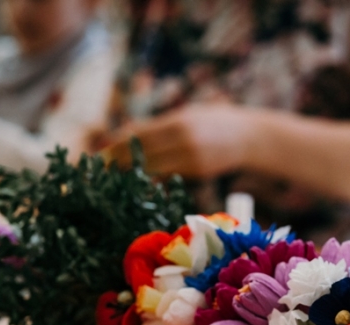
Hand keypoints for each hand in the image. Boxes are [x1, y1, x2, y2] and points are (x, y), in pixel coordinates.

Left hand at [102, 104, 252, 176]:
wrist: (251, 137)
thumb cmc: (216, 121)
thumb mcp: (188, 114)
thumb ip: (161, 125)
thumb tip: (128, 134)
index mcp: (178, 121)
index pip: (140, 135)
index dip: (117, 145)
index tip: (99, 153)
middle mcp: (184, 140)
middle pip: (143, 153)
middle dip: (119, 162)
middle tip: (99, 171)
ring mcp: (192, 158)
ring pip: (154, 168)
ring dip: (133, 174)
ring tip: (114, 179)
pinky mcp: (199, 172)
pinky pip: (169, 177)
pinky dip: (153, 180)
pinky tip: (140, 184)